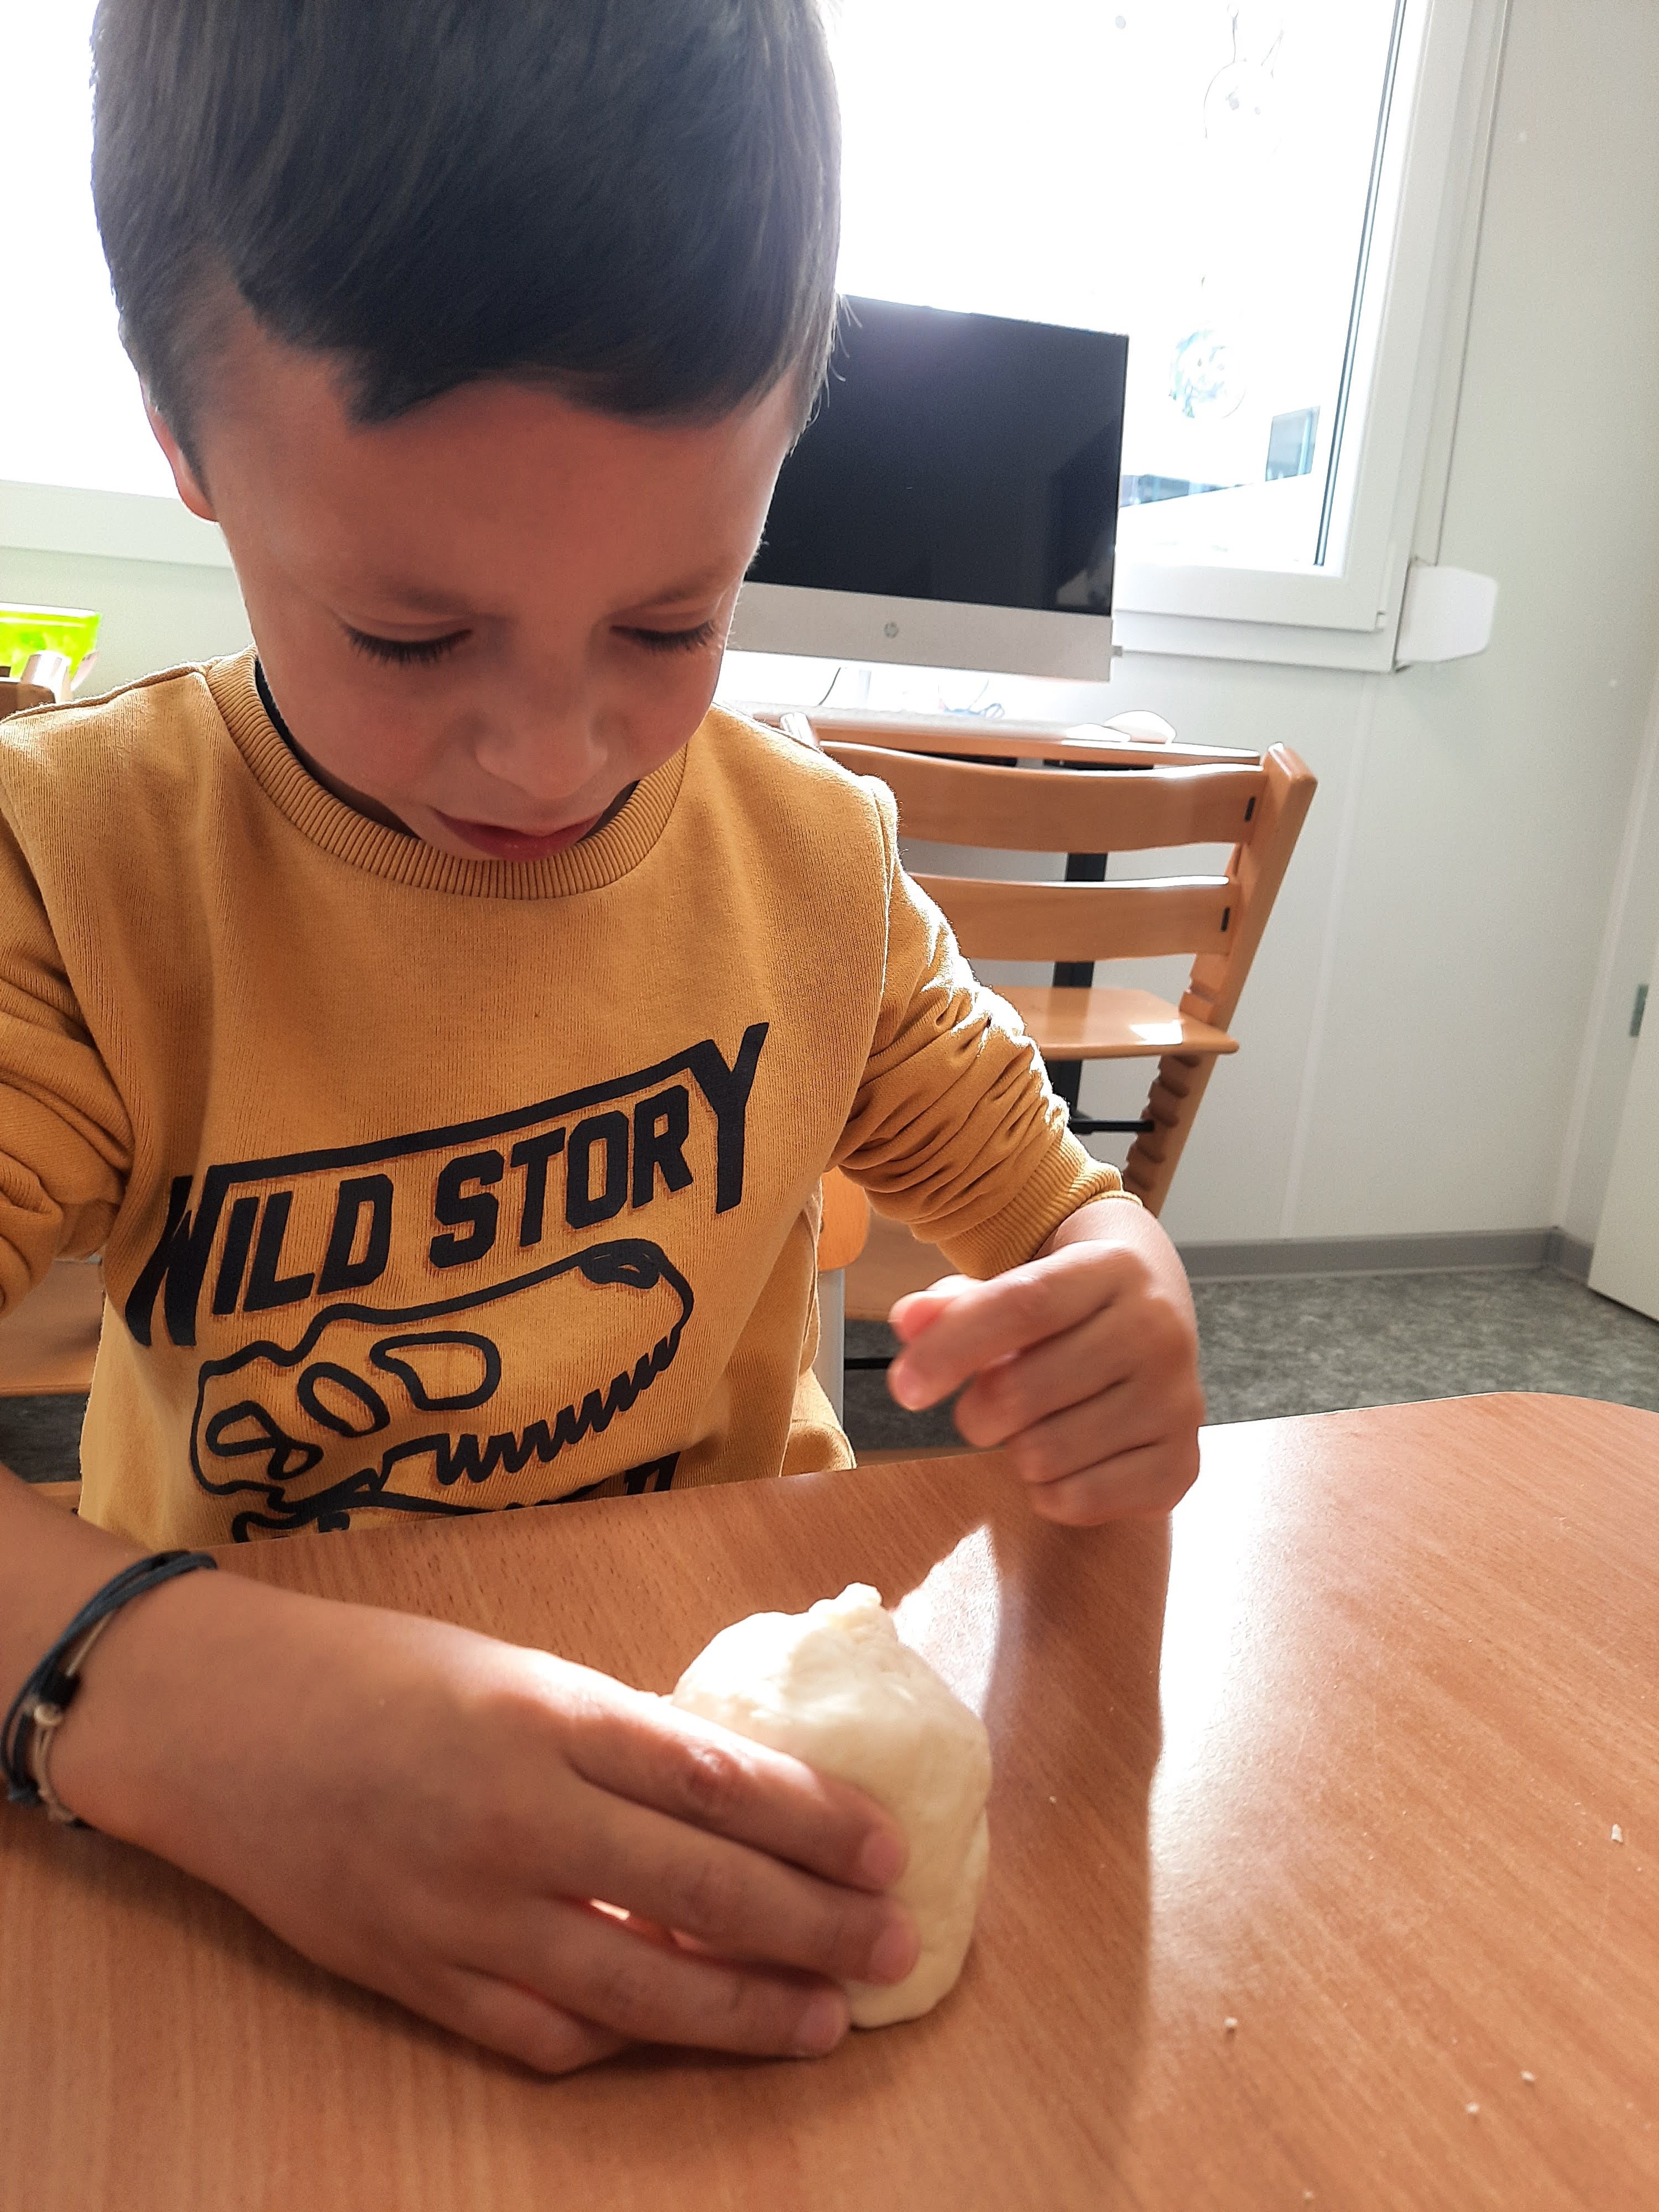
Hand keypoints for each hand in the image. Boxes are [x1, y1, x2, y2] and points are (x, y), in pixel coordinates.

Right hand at [52, 1571, 917, 2074]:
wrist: (221, 1724)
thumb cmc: (381, 1671)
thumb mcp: (518, 1669)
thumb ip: (616, 1737)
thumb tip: (735, 1797)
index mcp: (550, 1715)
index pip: (720, 1778)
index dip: (818, 1820)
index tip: (889, 1847)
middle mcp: (518, 1816)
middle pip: (703, 1890)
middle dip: (816, 1924)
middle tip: (897, 1943)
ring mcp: (465, 1910)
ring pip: (640, 1988)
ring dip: (747, 2010)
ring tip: (828, 2018)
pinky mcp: (417, 1976)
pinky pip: (546, 2032)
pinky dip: (624, 2039)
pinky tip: (682, 2035)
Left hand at [886, 1197, 1202, 1523]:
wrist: (1154, 1311)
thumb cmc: (1066, 1305)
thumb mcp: (1015, 1283)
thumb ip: (955, 1304)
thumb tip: (909, 1320)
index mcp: (1113, 1270)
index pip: (1022, 1307)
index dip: (952, 1348)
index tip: (904, 1388)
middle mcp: (1158, 1331)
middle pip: (1022, 1390)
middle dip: (976, 1410)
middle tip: (983, 1405)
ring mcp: (1178, 1402)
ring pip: (1044, 1453)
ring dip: (1014, 1449)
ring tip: (1033, 1423)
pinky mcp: (1182, 1463)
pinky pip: (1078, 1500)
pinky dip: (1047, 1491)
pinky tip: (1062, 1458)